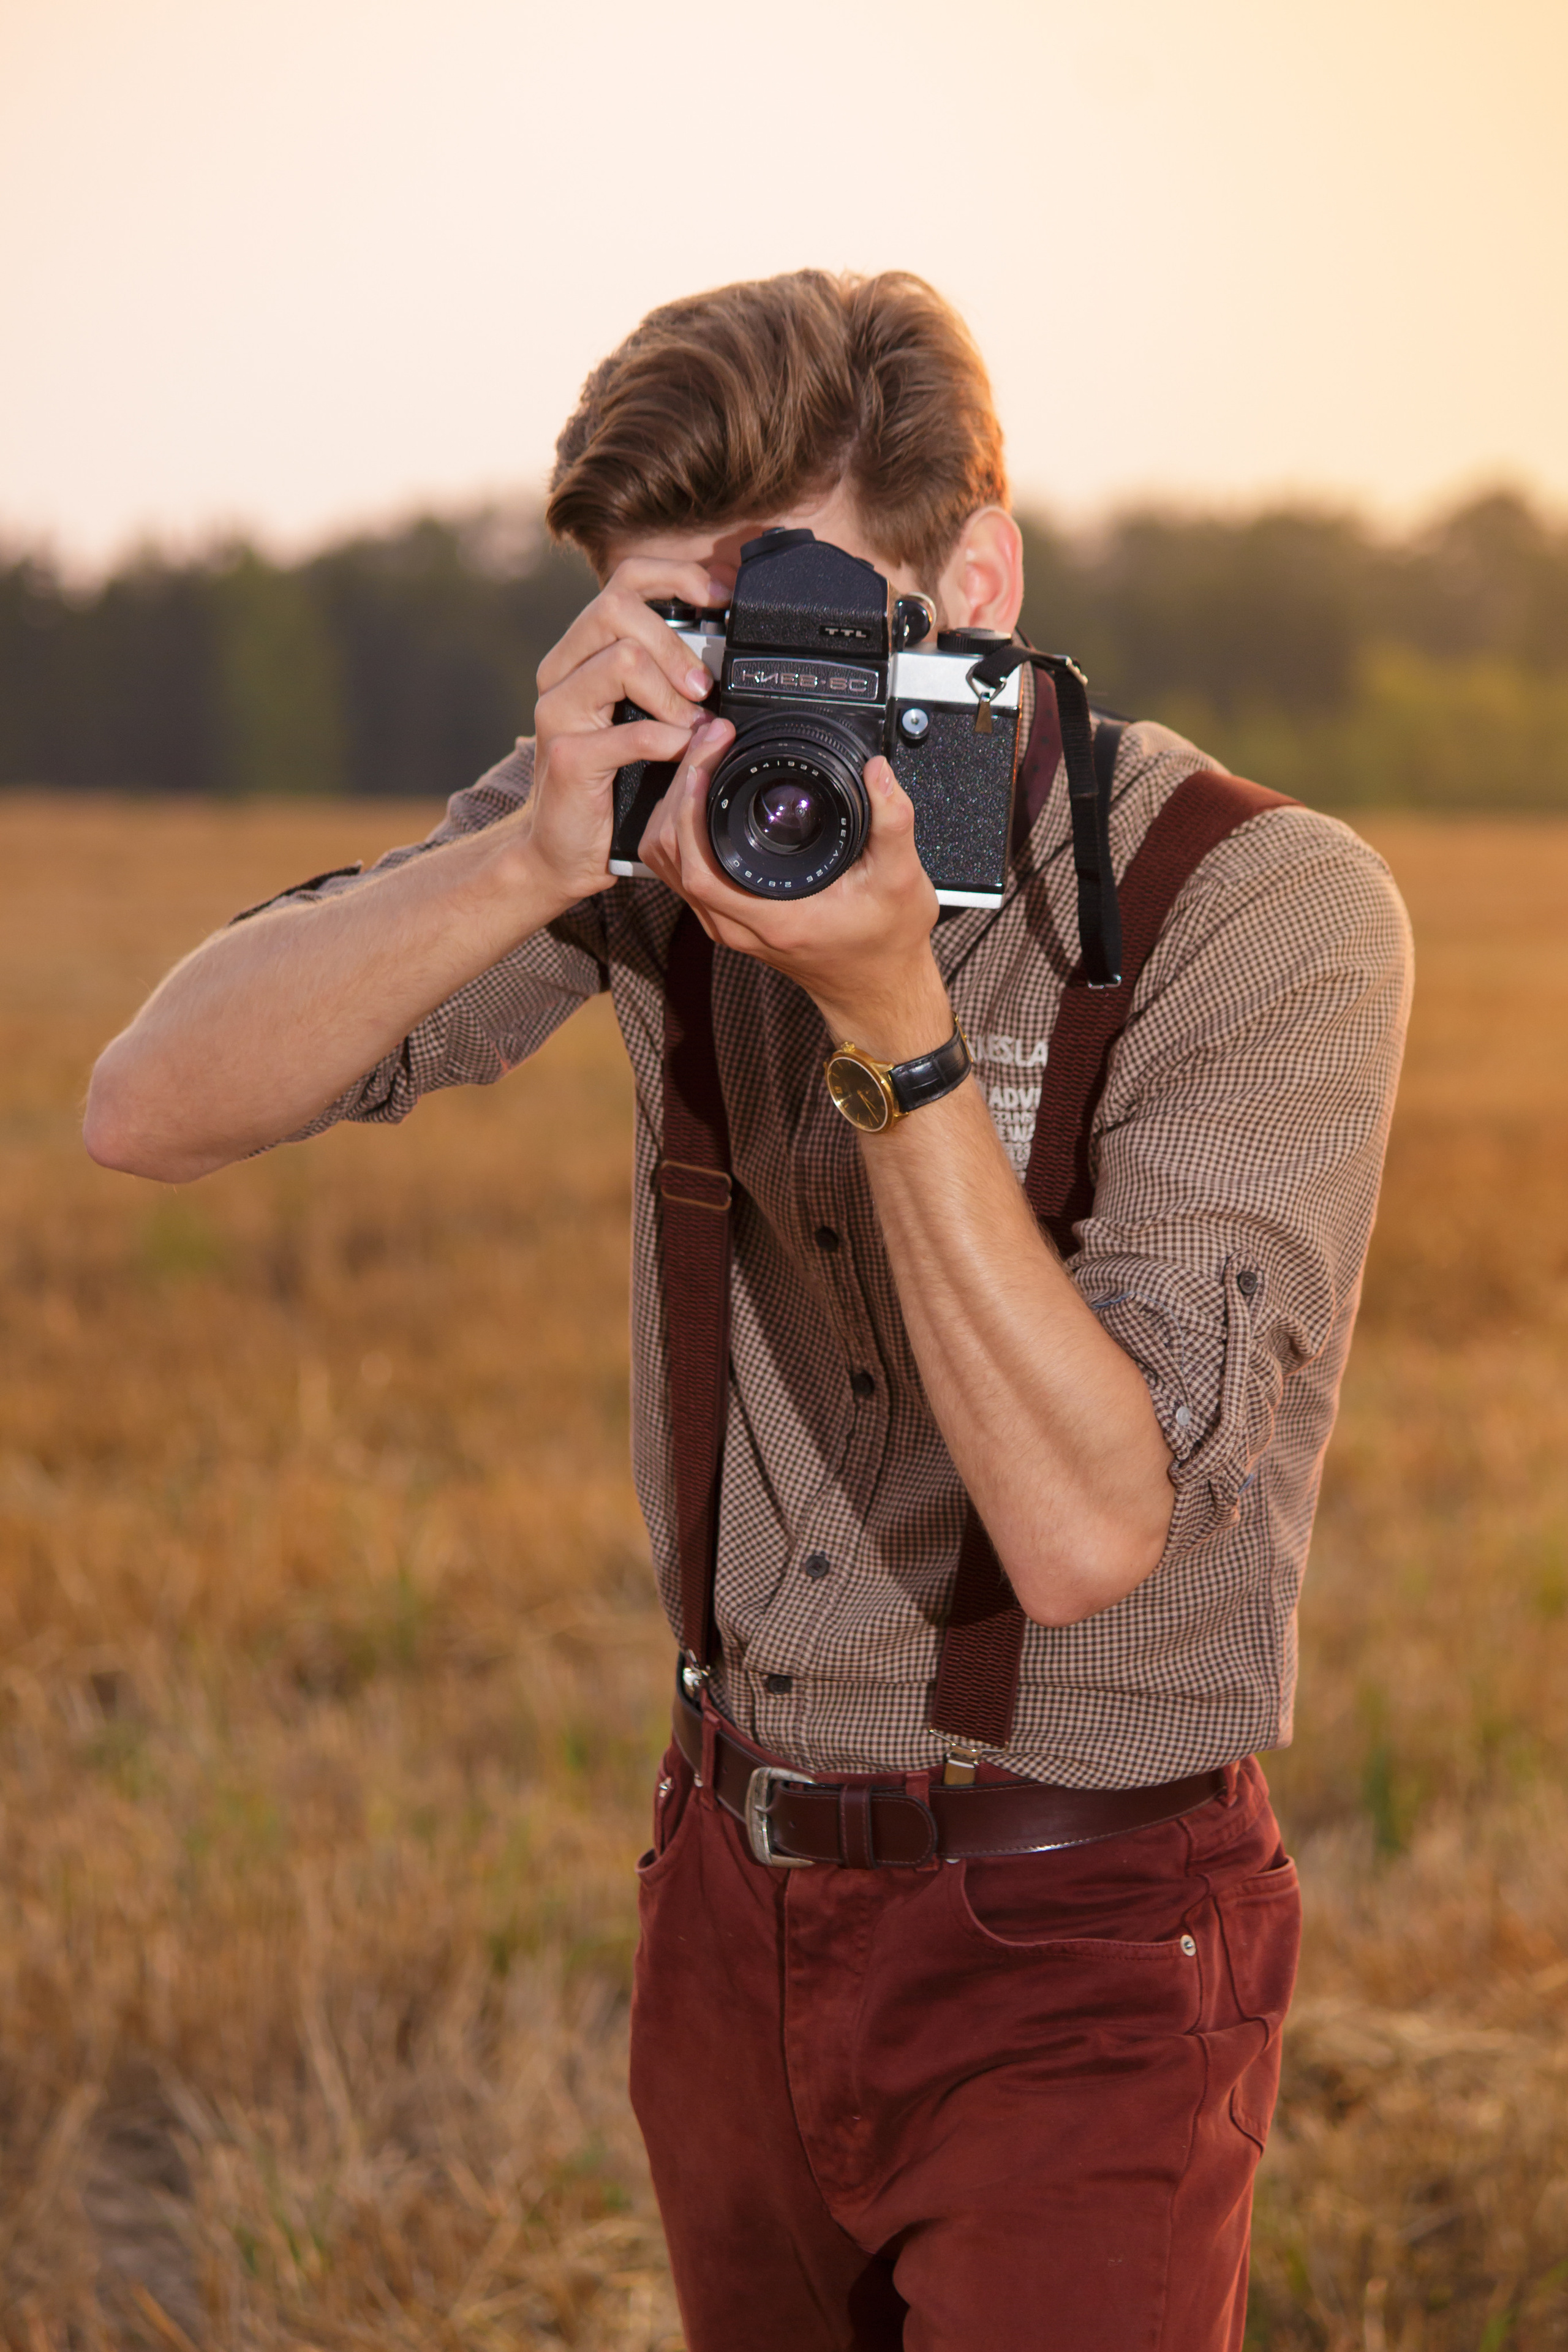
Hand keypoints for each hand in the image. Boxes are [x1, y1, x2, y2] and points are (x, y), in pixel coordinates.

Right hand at [521, 555, 733, 909]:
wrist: (563, 850)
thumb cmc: (610, 783)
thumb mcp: (641, 719)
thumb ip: (666, 680)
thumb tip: (727, 652)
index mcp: (580, 654)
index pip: (624, 583)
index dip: (677, 577)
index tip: (721, 598)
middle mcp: (561, 673)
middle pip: (617, 608)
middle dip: (675, 642)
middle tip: (704, 686)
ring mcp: (558, 712)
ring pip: (622, 659)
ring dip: (673, 693)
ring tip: (694, 726)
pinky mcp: (567, 756)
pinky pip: (630, 732)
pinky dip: (668, 740)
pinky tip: (680, 753)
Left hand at [637, 721, 952, 1061]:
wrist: (876, 986)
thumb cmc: (885, 942)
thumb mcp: (901, 879)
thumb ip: (892, 823)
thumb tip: (878, 773)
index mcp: (772, 919)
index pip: (699, 865)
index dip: (688, 809)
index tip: (706, 759)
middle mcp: (737, 926)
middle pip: (671, 857)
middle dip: (679, 791)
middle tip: (706, 744)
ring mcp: (727, 923)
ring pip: (670, 863)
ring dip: (674, 809)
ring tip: (703, 761)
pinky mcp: (728, 916)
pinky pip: (683, 869)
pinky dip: (682, 828)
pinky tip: (707, 794)